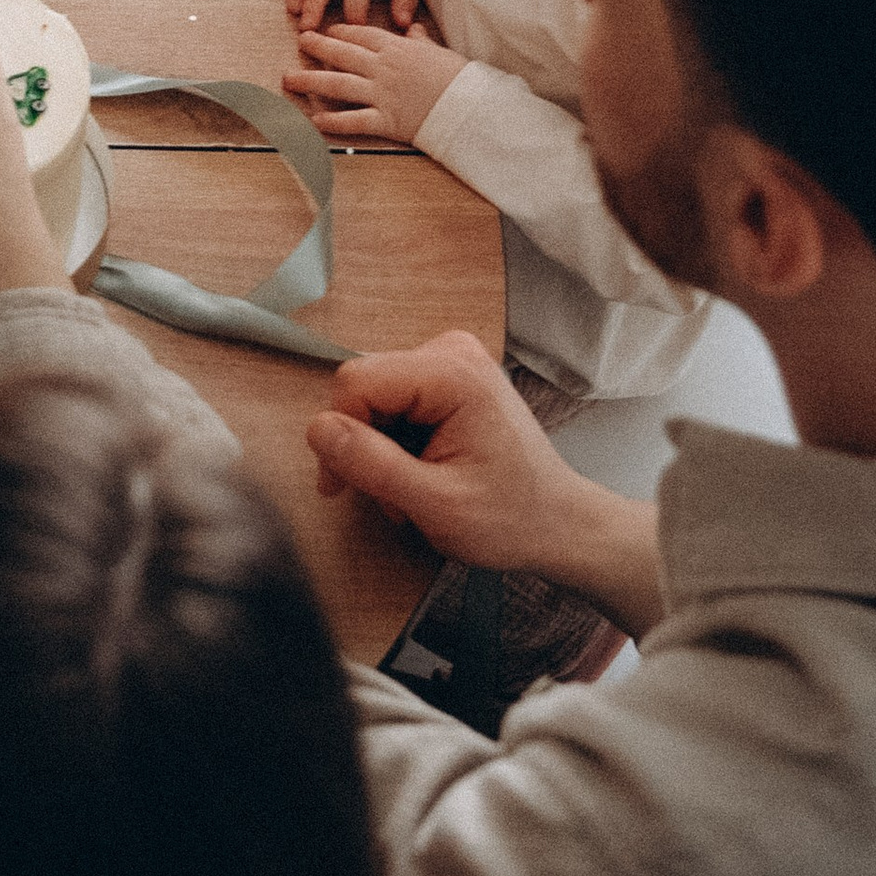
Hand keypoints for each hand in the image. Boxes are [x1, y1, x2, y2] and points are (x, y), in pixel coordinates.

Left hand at [285, 18, 464, 145]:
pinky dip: (333, 121)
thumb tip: (412, 28)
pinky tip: (314, 120)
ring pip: (338, 84)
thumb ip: (419, 40)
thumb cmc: (458, 78)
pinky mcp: (386, 121)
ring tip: (289, 79)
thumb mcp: (438, 51)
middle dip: (317, 47)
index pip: (362, 35)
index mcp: (397, 48)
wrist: (471, 107)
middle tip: (300, 42)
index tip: (327, 30)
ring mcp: (382, 94)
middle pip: (342, 54)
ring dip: (311, 81)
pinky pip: (353, 120)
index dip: (341, 32)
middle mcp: (383, 68)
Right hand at [305, 332, 662, 635]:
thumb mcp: (435, 503)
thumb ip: (372, 464)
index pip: (356, 381)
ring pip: (374, 395)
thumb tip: (316, 429)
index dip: (340, 435)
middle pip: (363, 385)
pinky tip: (420, 472)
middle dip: (362, 445)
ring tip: (410, 491)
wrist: (559, 524)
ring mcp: (453, 359)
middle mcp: (452, 351)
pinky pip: (395, 399)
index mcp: (453, 373)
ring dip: (379, 449)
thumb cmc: (510, 519)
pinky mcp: (451, 376)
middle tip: (385, 497)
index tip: (343, 486)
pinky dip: (395, 441)